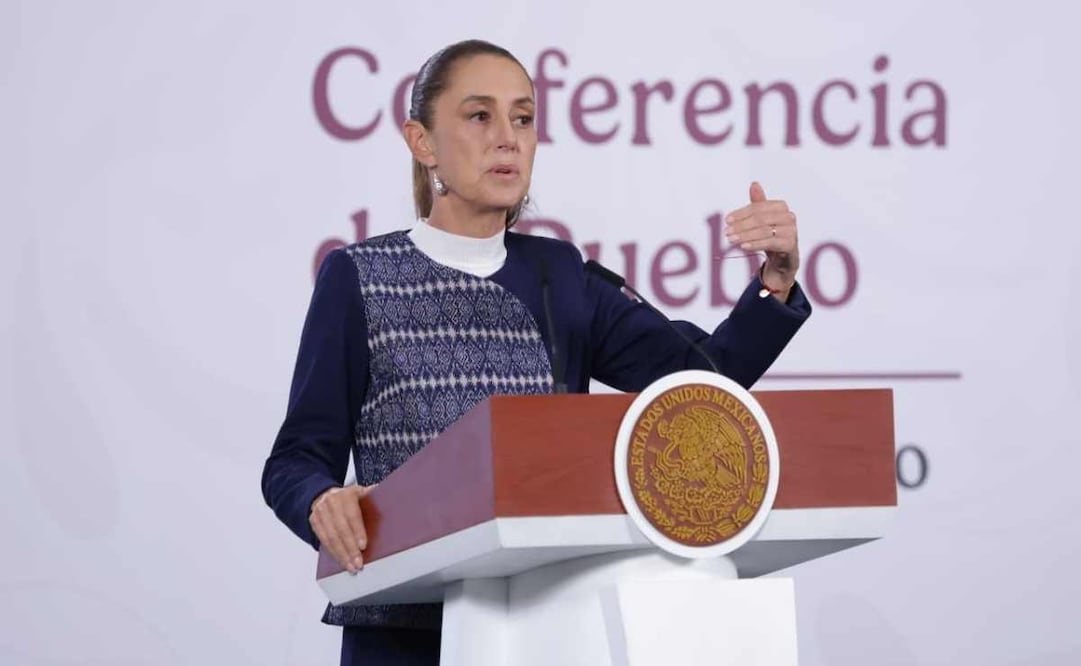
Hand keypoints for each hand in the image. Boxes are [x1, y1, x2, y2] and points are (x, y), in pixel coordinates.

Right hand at [309, 484, 373, 573]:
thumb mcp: (362, 493)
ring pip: (330, 537)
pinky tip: (341, 561)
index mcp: (346, 494)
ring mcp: (320, 512)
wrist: (324, 494)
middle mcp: (331, 502)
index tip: (363, 545)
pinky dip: (333, 552)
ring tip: (351, 566)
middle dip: (350, 548)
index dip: (357, 531)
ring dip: (341, 554)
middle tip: (358, 563)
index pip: (352, 515)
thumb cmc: (348, 498)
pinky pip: (323, 540)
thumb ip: (374, 498)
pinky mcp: (314, 521)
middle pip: (341, 529)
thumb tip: (395, 501)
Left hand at [724, 182, 800, 300]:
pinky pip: (769, 243)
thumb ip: (758, 203)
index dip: (741, 213)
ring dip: (745, 236)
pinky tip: (743, 246)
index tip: (727, 220)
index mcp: (781, 206)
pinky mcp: (790, 244)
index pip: (758, 208)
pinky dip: (755, 244)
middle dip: (741, 225)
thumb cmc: (772, 234)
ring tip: (731, 240)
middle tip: (726, 232)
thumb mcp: (763, 218)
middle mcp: (788, 216)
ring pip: (764, 231)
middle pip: (760, 219)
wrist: (783, 257)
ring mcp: (791, 230)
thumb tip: (754, 184)